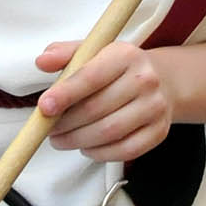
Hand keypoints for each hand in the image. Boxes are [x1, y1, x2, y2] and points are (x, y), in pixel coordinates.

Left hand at [35, 39, 173, 163]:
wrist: (162, 80)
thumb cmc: (117, 68)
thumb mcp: (93, 51)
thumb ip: (65, 54)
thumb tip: (42, 61)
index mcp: (125, 55)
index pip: (91, 77)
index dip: (65, 94)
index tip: (44, 107)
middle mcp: (145, 79)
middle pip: (96, 109)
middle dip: (65, 124)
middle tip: (47, 129)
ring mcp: (155, 107)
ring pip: (109, 132)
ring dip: (78, 140)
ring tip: (60, 140)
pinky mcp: (159, 131)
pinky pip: (125, 150)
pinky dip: (100, 153)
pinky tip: (86, 147)